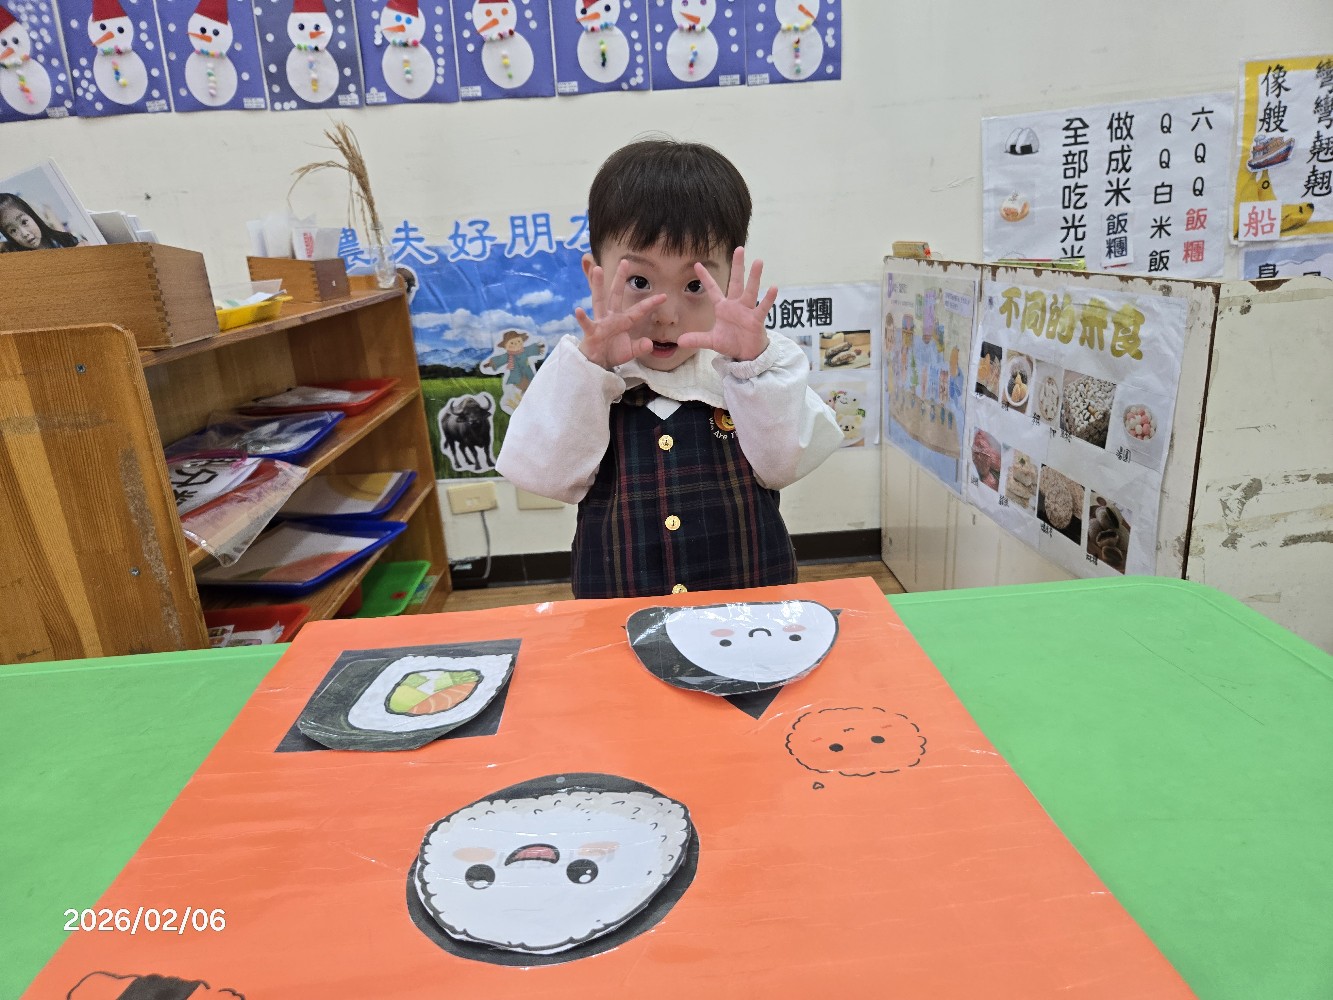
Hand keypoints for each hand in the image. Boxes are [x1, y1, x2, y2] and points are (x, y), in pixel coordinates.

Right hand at [574, 259, 665, 368]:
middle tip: (624, 261)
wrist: (598, 363)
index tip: (664, 296)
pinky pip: (587, 323)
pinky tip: (578, 310)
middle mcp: (611, 317)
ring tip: (597, 269)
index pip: (639, 310)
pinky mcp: (591, 331)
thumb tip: (649, 344)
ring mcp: (600, 322)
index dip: (651, 303)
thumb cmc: (613, 352)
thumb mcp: (630, 351)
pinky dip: (582, 318)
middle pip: (616, 294)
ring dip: (598, 285)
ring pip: (599, 300)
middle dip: (620, 278)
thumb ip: (640, 347)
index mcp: (624, 321)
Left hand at [676, 247, 778, 361]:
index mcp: (723, 307)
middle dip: (738, 266)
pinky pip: (762, 308)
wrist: (746, 354)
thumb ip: (697, 339)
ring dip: (754, 277)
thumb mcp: (712, 341)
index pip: (713, 289)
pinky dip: (768, 299)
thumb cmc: (731, 342)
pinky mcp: (756, 319)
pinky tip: (773, 288)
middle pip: (737, 282)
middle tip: (739, 249)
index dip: (705, 278)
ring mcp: (747, 310)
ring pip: (750, 291)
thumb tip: (680, 341)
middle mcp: (736, 305)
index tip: (697, 264)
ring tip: (758, 261)